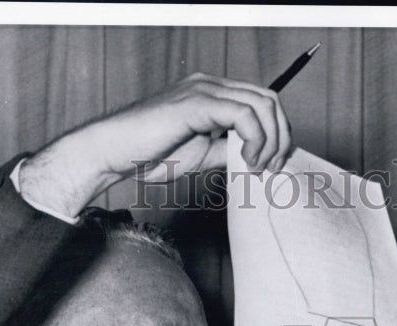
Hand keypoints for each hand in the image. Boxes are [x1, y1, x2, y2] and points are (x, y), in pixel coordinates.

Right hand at [19, 73, 291, 217]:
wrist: (116, 152)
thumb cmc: (150, 155)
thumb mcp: (201, 155)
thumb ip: (227, 149)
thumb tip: (255, 157)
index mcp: (213, 94)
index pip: (261, 101)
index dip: (277, 133)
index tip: (273, 164)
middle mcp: (211, 85)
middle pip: (269, 99)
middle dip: (280, 137)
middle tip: (272, 169)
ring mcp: (204, 91)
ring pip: (262, 105)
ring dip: (269, 141)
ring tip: (257, 167)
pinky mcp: (197, 103)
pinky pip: (243, 115)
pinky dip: (254, 140)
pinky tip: (246, 160)